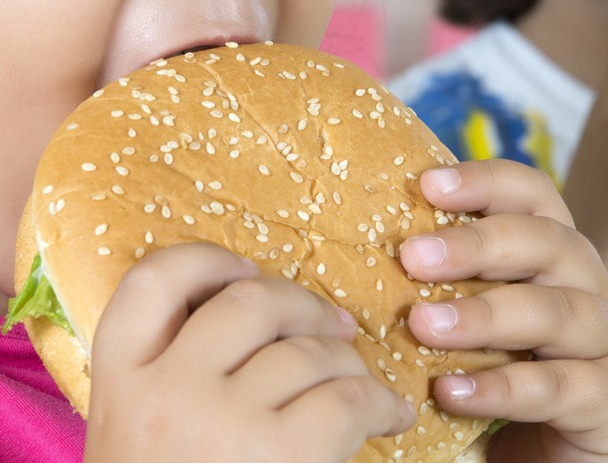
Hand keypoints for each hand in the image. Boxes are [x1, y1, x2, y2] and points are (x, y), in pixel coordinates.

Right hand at [84, 243, 414, 462]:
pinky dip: (381, 403)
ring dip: (350, 363)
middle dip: (304, 304)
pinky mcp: (283, 455)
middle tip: (334, 327)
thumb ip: (172, 376)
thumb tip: (260, 318)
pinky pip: (348, 398)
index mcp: (120, 384)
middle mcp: (167, 391)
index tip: (245, 271)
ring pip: (309, 351)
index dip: (207, 260)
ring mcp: (223, 421)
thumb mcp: (140, 438)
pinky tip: (392, 417)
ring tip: (363, 385)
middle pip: (250, 300)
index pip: (152, 281)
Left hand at [399, 160, 607, 461]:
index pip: (534, 196)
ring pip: (554, 312)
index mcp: (558, 257)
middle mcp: (590, 288)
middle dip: (477, 245)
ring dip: (484, 315)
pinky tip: (451, 393)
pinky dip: (501, 387)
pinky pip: (556, 387)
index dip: (487, 181)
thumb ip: (451, 288)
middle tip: (411, 257)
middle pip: (547, 243)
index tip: (427, 185)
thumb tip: (371, 253)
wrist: (571, 461)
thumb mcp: (484, 325)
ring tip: (422, 326)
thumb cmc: (515, 379)